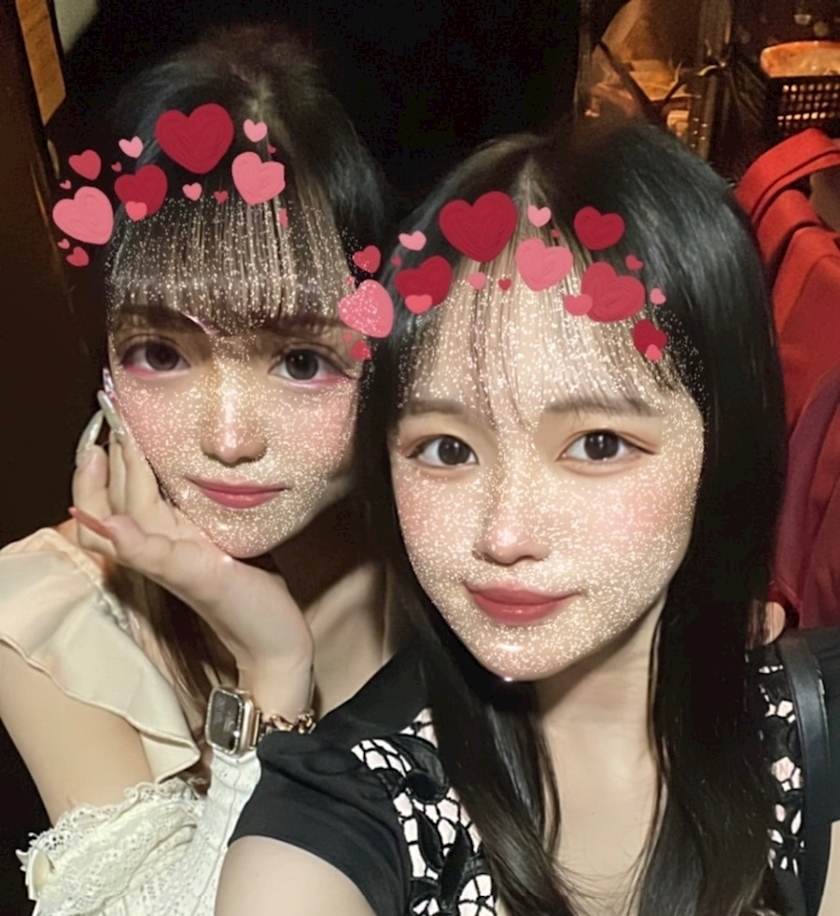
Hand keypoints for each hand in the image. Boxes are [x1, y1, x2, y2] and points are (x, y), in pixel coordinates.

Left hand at [72, 417, 313, 713]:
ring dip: (141, 464)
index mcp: (157, 546)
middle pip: (129, 492)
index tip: (113, 419)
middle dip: (120, 453)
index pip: (123, 494)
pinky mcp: (213, 543)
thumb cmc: (243, 615)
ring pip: (151, 497)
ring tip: (145, 431)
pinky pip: (182, 505)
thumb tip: (104, 522)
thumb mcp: (198, 580)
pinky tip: (190, 466)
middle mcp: (166, 542)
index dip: (112, 460)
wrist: (278, 644)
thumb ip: (151, 554)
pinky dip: (175, 482)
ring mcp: (188, 543)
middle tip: (122, 410)